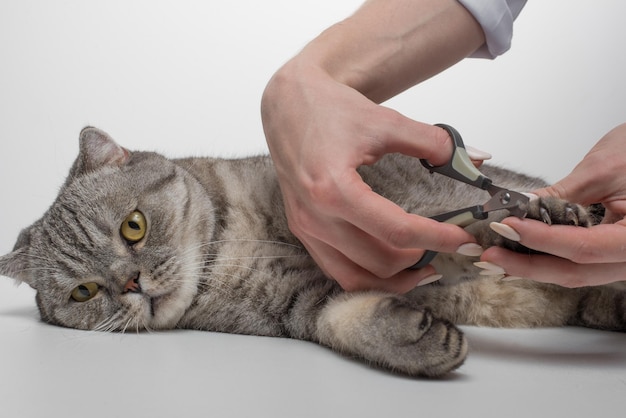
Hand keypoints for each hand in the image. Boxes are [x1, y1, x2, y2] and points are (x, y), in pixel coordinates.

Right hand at [262, 62, 479, 292]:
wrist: (288, 105)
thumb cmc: (329, 109)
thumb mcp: (385, 121)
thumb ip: (431, 142)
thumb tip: (472, 160)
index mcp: (334, 189)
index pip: (397, 231)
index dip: (438, 239)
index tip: (464, 240)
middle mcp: (315, 216)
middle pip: (380, 261)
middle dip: (421, 259)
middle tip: (448, 246)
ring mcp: (305, 227)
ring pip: (356, 279)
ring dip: (394, 279)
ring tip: (424, 267)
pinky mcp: (302, 230)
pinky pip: (337, 270)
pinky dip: (367, 275)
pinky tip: (390, 264)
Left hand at [481, 123, 625, 286]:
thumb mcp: (604, 169)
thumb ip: (562, 194)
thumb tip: (523, 206)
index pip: (584, 247)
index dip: (542, 240)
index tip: (508, 228)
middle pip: (578, 271)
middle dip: (529, 266)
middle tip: (491, 256)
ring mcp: (624, 259)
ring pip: (577, 273)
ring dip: (535, 267)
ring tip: (499, 258)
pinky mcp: (613, 254)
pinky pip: (580, 264)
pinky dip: (550, 259)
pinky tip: (522, 255)